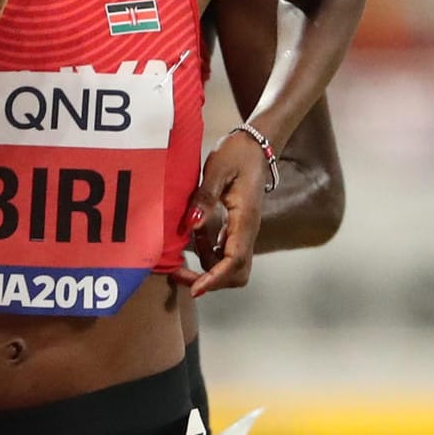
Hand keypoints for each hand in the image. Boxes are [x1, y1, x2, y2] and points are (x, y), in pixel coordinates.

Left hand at [172, 130, 267, 295]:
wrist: (256, 145)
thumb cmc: (236, 153)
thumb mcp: (216, 170)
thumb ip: (205, 197)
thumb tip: (193, 224)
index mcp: (245, 218)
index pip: (235, 259)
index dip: (216, 278)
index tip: (196, 289)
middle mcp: (247, 230)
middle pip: (237, 272)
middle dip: (211, 281)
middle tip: (179, 274)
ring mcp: (243, 230)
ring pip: (230, 265)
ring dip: (207, 270)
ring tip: (177, 262)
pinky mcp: (236, 227)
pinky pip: (223, 252)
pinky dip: (206, 255)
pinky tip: (189, 243)